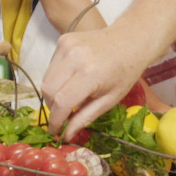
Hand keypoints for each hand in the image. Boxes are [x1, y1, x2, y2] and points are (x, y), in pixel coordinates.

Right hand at [42, 26, 152, 141]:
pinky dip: (56, 78)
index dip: (56, 120)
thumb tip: (66, 136)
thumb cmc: (124, 73)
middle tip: (64, 114)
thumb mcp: (110, 100)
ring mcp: (67, 46)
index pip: (61, 102)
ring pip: (46, 78)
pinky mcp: (63, 39)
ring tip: (69, 96)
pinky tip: (71, 79)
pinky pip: (51, 66)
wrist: (130, 40)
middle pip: (48, 90)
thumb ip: (85, 118)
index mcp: (89, 74)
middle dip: (53, 107)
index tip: (56, 131)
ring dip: (53, 93)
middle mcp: (74, 57)